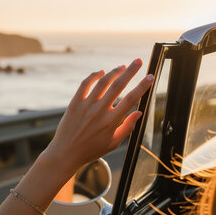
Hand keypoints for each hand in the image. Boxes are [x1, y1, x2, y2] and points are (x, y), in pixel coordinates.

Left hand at [43, 58, 153, 176]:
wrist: (65, 153)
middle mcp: (99, 111)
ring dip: (114, 72)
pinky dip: (94, 76)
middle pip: (118, 86)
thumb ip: (127, 127)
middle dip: (130, 71)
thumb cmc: (91, 150)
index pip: (131, 100)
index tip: (150, 77)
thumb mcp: (113, 143)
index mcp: (111, 122)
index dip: (142, 86)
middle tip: (138, 61)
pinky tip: (101, 72)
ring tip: (122, 66)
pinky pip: (85, 84)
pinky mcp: (75, 103)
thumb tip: (139, 112)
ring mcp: (86, 106)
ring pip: (103, 82)